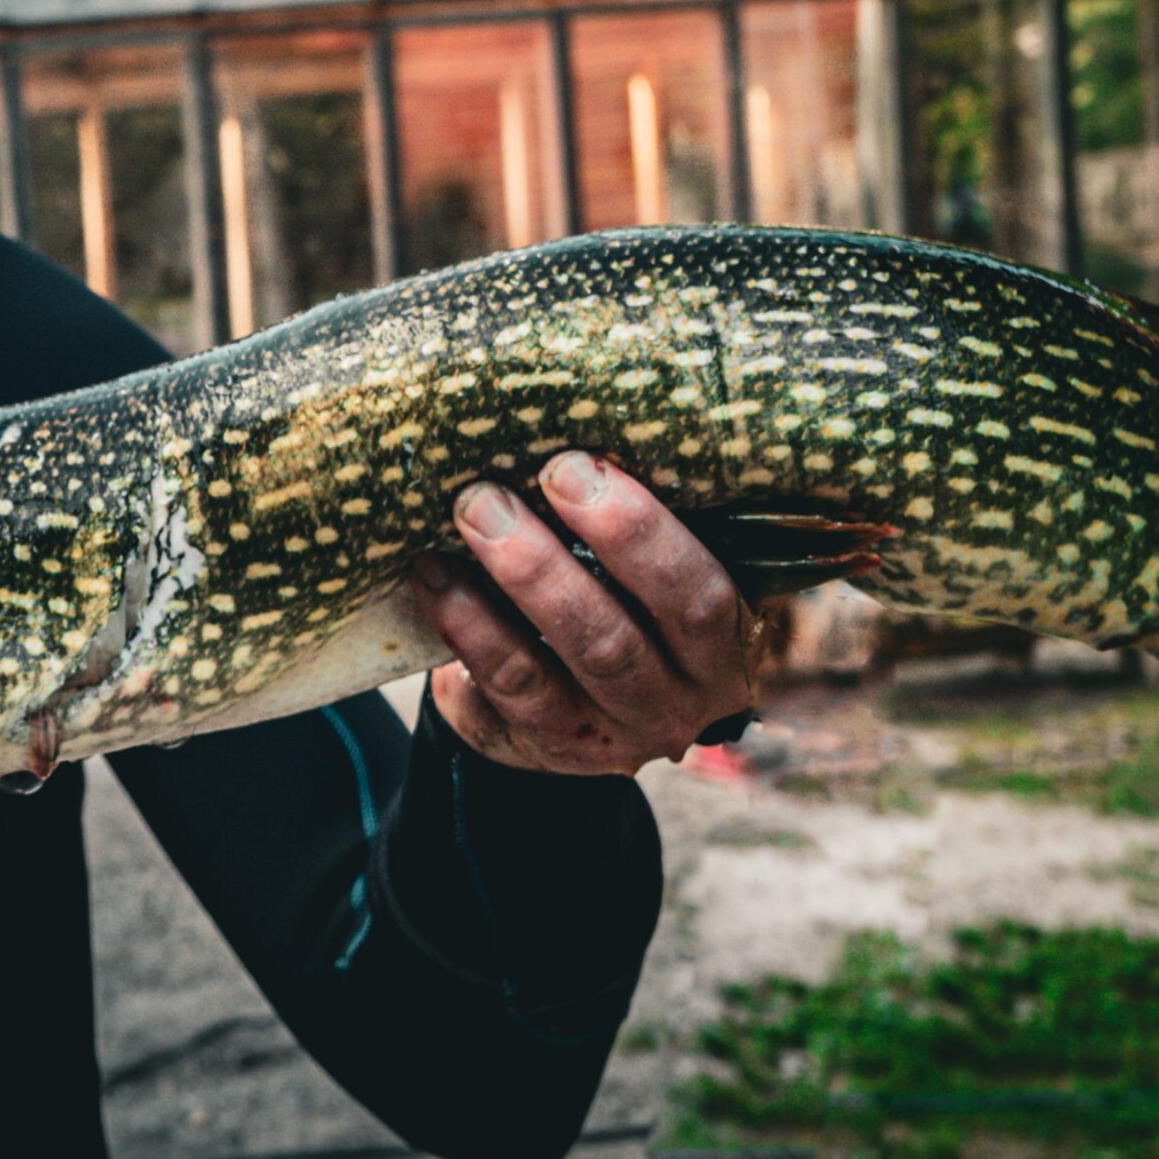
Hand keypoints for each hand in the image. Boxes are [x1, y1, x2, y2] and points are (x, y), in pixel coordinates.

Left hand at [410, 451, 759, 776]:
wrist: (563, 707)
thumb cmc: (618, 602)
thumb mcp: (652, 576)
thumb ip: (647, 523)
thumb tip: (588, 417)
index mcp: (727, 642)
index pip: (703, 594)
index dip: (643, 531)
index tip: (580, 464)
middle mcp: (683, 697)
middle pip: (632, 628)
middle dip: (577, 548)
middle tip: (528, 477)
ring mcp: (617, 729)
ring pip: (577, 652)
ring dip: (523, 573)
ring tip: (473, 509)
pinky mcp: (552, 741)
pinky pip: (510, 679)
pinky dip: (467, 619)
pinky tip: (432, 570)